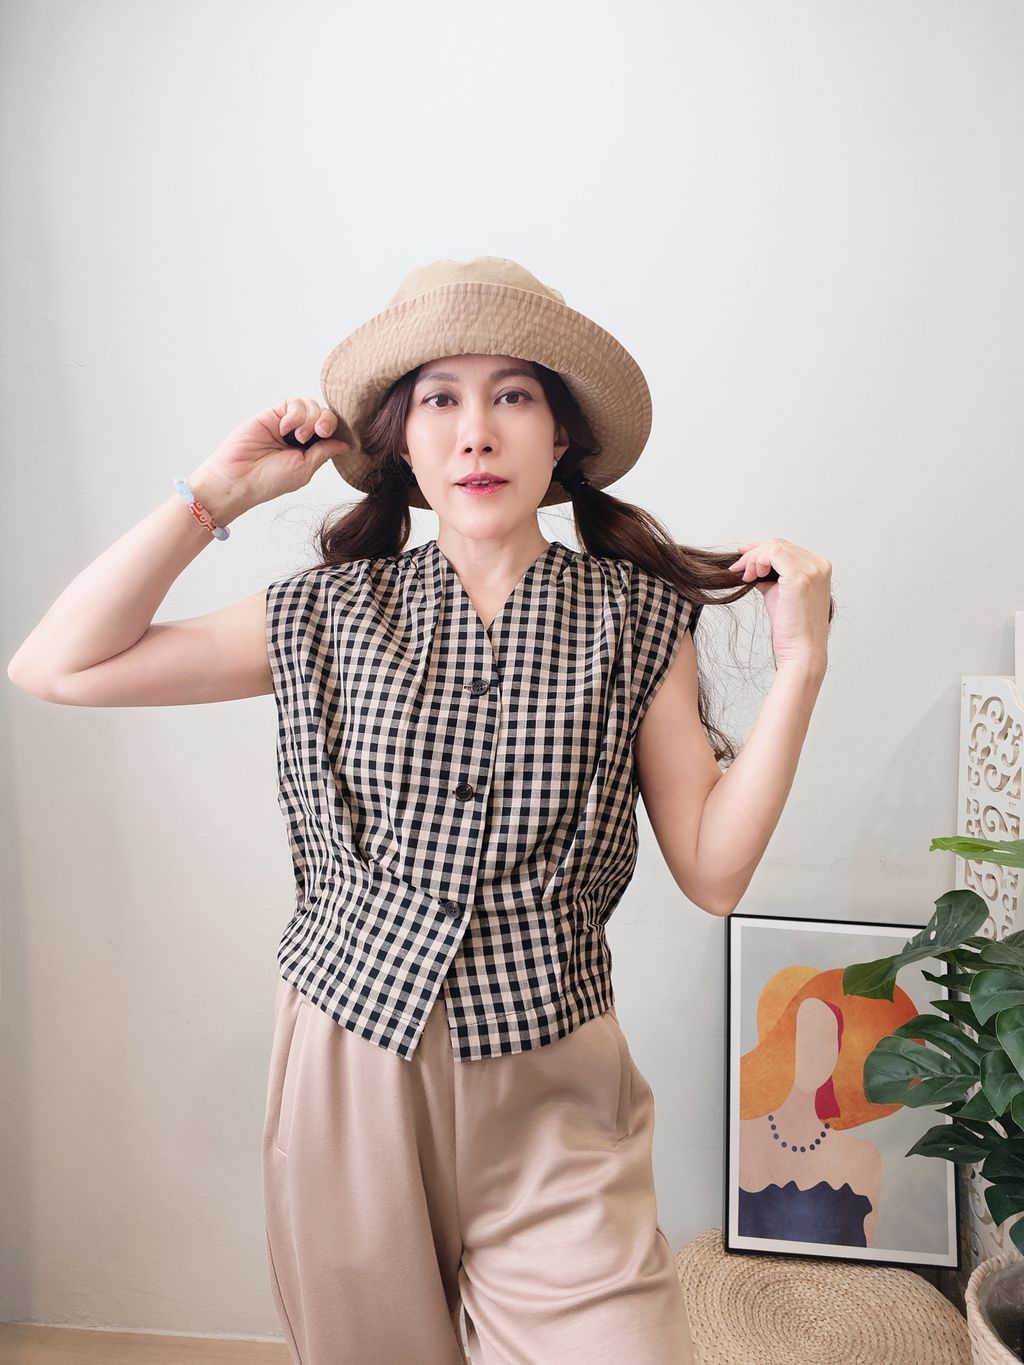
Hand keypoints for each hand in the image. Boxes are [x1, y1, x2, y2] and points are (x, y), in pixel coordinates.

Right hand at [192, 397, 351, 510]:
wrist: (239, 477)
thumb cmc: (269, 480)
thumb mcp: (305, 469)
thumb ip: (324, 452)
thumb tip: (346, 444)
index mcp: (311, 451)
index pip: (332, 432)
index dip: (338, 430)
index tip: (332, 437)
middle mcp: (301, 436)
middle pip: (325, 415)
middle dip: (327, 421)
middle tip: (320, 433)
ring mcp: (287, 424)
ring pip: (311, 406)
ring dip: (310, 418)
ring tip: (298, 436)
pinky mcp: (274, 414)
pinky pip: (294, 403)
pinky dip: (295, 413)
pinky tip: (285, 428)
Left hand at [727, 538, 831, 670]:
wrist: (801, 650)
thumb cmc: (792, 628)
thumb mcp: (780, 594)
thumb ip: (771, 577)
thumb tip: (752, 567)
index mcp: (819, 568)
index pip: (786, 549)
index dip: (761, 550)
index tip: (742, 555)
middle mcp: (819, 565)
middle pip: (779, 545)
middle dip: (754, 553)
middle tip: (738, 568)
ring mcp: (812, 569)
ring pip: (774, 547)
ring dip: (753, 559)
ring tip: (745, 576)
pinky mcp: (799, 576)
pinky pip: (772, 554)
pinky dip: (756, 561)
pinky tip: (751, 576)